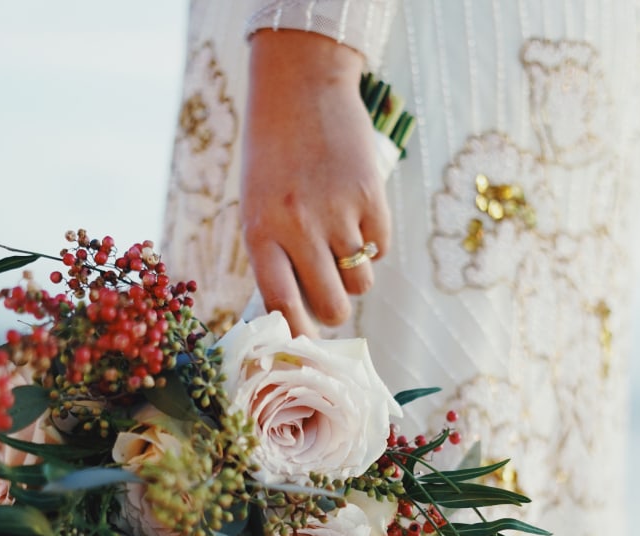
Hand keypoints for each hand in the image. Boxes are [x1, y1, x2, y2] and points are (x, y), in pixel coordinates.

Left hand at [241, 30, 390, 336]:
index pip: (283, 306)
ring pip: (362, 283)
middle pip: (334, 306)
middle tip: (330, 290)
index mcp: (261, 233)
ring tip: (340, 241)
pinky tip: (355, 213)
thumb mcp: (258, 209)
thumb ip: (276, 260)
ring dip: (355, 274)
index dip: (299, 335)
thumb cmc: (273, 159)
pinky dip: (372, 243)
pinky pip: (381, 250)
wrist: (301, 86)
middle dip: (335, 308)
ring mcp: (338, 212)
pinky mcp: (371, 196)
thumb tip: (302, 318)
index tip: (307, 345)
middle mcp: (298, 227)